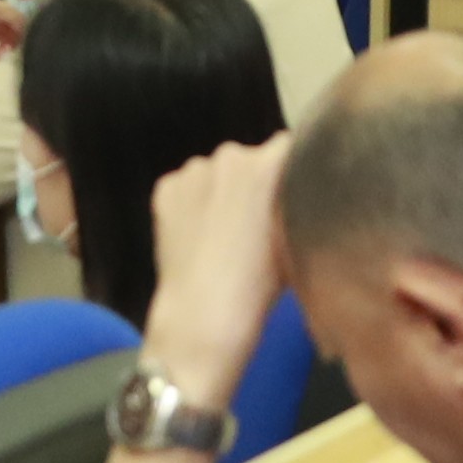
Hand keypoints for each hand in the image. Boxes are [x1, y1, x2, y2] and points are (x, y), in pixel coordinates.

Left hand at [135, 137, 292, 396]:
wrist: (204, 314)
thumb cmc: (262, 284)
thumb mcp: (295, 238)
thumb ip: (297, 201)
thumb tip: (297, 189)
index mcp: (270, 163)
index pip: (289, 149)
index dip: (290, 172)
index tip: (289, 195)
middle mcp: (230, 155)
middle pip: (249, 159)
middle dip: (253, 182)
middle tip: (254, 222)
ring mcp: (193, 170)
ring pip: (215, 173)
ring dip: (221, 192)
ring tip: (222, 234)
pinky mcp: (165, 187)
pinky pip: (186, 188)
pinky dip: (191, 204)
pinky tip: (196, 237)